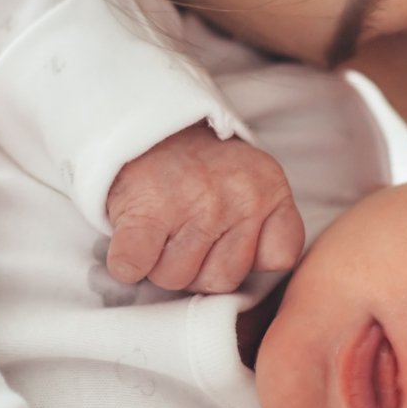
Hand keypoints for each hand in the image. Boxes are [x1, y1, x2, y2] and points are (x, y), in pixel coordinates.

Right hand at [104, 124, 303, 293]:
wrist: (148, 126)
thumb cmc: (199, 170)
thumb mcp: (253, 183)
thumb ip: (265, 228)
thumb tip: (249, 278)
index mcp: (270, 189)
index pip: (279, 259)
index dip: (250, 258)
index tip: (229, 238)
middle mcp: (239, 196)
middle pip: (221, 280)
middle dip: (198, 267)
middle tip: (185, 233)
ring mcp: (195, 203)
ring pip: (176, 279)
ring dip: (160, 264)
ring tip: (160, 229)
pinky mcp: (148, 212)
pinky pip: (136, 266)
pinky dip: (127, 263)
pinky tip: (133, 243)